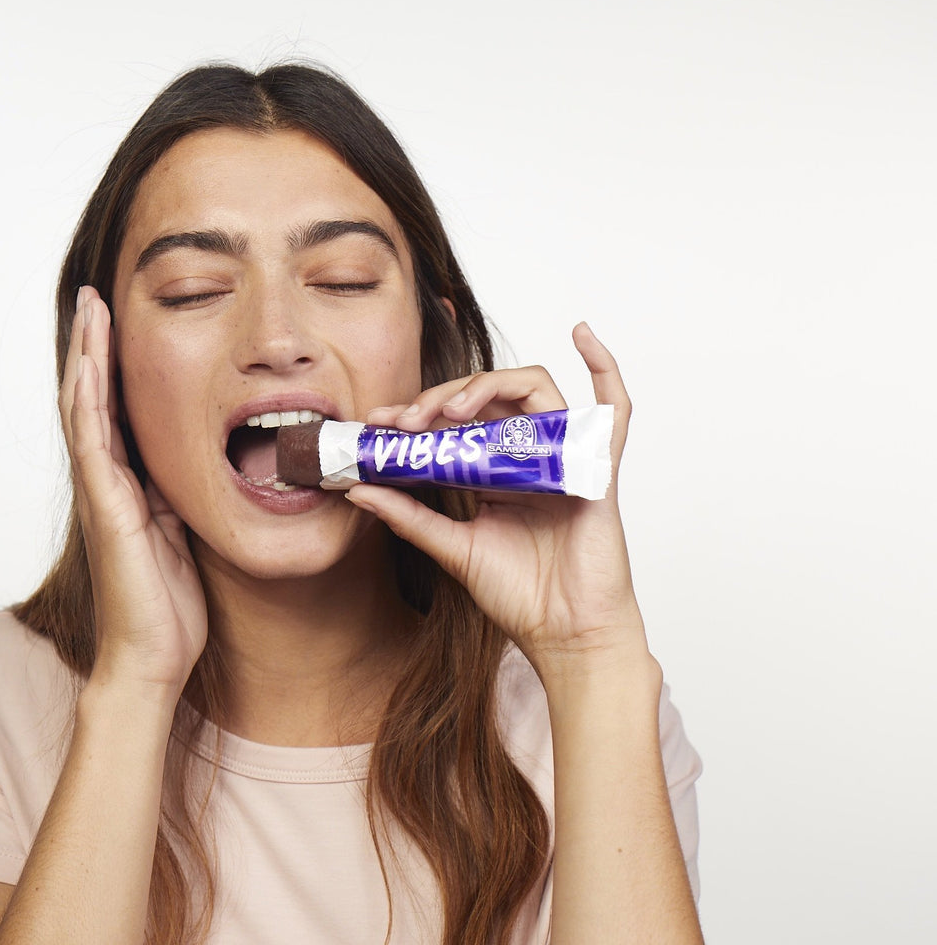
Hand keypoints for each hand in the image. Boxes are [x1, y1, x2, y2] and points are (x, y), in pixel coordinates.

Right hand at [59, 286, 207, 695]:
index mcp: (130, 483)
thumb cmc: (171, 606)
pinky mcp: (106, 508)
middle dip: (94, 345)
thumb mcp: (187, 532)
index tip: (118, 318)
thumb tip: (220, 462)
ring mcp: (102, 492)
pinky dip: (88, 401)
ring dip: (86, 357)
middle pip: (92, 397)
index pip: (116, 408)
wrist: (151, 658)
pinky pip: (92, 443)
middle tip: (95, 295)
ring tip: (89, 309)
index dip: (114, 363)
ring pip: (84, 409)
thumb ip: (186, 495)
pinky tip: (89, 366)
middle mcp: (109, 480)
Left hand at [347, 323, 646, 680]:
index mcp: (494, 470)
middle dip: (441, 398)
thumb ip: (408, 516)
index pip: (454, 421)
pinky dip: (604, 367)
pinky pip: (613, 411)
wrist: (565, 636)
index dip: (415, 413)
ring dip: (489, 385)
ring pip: (532, 390)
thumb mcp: (451, 549)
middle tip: (406, 420)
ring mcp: (564, 458)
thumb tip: (358, 488)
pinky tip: (583, 335)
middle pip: (488, 398)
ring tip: (453, 408)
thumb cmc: (520, 597)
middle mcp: (529, 456)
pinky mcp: (597, 471)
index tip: (376, 423)